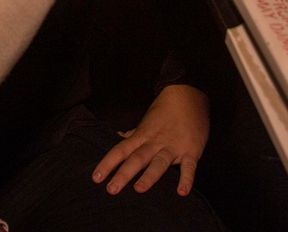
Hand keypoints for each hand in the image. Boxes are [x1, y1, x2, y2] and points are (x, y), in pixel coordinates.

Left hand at [91, 84, 209, 196]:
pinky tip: (182, 192)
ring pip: (159, 163)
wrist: (188, 94)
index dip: (108, 164)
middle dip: (124, 174)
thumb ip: (135, 133)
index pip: (121, 150)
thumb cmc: (165, 109)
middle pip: (136, 159)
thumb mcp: (147, 120)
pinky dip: (186, 179)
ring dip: (150, 176)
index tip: (96, 177)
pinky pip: (189, 167)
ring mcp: (173, 147)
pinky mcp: (191, 151)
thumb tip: (120, 137)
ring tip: (139, 189)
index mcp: (142, 136)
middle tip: (111, 190)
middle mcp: (155, 143)